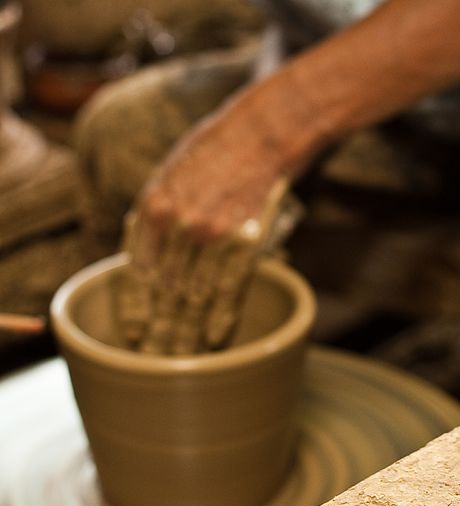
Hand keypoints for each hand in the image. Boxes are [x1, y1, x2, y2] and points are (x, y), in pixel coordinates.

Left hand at [117, 103, 303, 353]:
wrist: (264, 132)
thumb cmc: (218, 150)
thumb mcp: (171, 174)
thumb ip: (156, 217)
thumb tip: (148, 259)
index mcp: (152, 207)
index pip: (136, 271)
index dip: (136, 309)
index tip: (136, 335)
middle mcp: (176, 224)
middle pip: (163, 291)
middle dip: (160, 331)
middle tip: (156, 360)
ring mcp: (211, 234)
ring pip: (194, 296)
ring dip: (188, 333)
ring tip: (182, 360)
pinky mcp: (245, 240)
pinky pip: (228, 289)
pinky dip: (220, 318)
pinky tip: (212, 341)